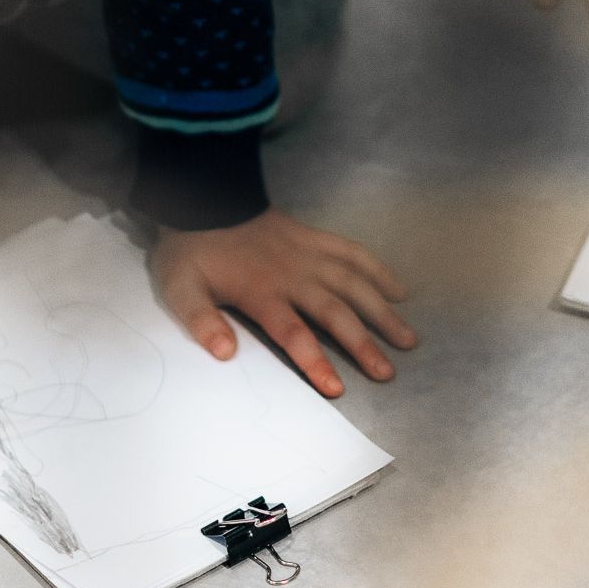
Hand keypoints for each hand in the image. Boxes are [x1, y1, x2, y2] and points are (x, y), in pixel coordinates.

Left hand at [149, 209, 417, 397]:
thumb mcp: (180, 288)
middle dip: (363, 344)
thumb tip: (224, 353)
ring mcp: (309, 254)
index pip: (294, 333)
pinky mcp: (315, 238)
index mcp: (262, 292)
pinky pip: (354, 253)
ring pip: (355, 284)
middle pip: (336, 312)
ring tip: (408, 339)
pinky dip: (378, 270)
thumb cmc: (191, 251)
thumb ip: (201, 321)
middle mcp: (294, 275)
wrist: (203, 199)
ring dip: (382, 312)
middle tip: (387, 373)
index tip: (337, 389)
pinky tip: (399, 291)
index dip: (315, 362)